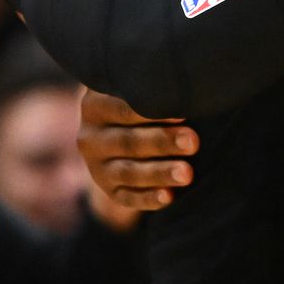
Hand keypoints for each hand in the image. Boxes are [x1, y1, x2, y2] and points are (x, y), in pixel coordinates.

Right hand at [78, 90, 198, 209]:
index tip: (183, 112)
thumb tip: (190, 85)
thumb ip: (154, 86)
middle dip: (163, 142)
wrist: (124, 131)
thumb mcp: (138, 88)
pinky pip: (128, 198)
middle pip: (129, 141)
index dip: (153, 111)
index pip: (123, 108)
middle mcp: (90, 137)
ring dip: (160, 173)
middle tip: (193, 142)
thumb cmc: (143, 100)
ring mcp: (97, 167)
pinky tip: (169, 197)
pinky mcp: (109, 190)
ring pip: (129, 172)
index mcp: (94, 105)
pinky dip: (149, 199)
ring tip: (188, 173)